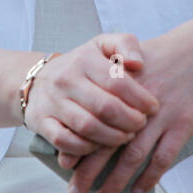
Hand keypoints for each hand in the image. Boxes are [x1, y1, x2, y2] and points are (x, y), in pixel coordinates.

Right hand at [23, 32, 160, 156]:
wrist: (39, 79)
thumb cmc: (82, 64)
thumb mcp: (103, 45)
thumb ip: (126, 44)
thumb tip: (139, 63)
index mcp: (84, 59)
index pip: (117, 82)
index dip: (140, 98)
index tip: (153, 108)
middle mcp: (65, 79)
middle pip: (105, 107)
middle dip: (130, 121)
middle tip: (141, 125)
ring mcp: (52, 102)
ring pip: (87, 126)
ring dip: (112, 137)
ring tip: (126, 136)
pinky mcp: (41, 122)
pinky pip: (65, 141)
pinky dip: (86, 148)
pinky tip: (101, 145)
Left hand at [58, 13, 192, 192]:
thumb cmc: (168, 55)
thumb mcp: (133, 58)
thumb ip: (112, 80)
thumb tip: (91, 105)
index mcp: (120, 87)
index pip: (92, 120)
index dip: (77, 143)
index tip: (64, 163)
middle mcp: (136, 104)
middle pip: (106, 143)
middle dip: (88, 171)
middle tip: (74, 192)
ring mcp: (161, 116)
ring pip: (132, 156)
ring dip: (115, 182)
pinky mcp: (183, 124)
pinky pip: (163, 158)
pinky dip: (150, 177)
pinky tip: (138, 191)